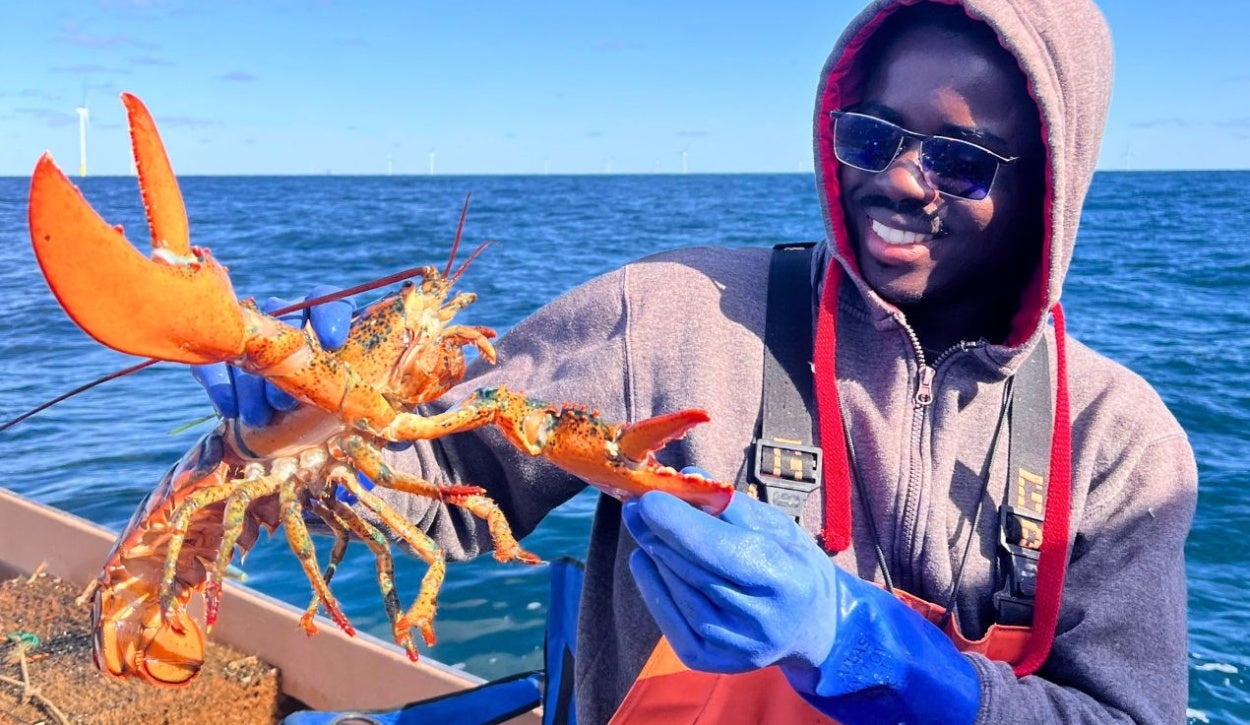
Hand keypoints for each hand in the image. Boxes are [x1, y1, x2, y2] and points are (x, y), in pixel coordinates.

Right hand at [190, 285, 353, 426]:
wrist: (282, 419)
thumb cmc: (323, 400)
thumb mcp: (338, 392)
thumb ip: (341, 385)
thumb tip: (353, 403)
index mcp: (322, 320)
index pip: (328, 301)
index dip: (331, 316)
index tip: (333, 342)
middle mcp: (287, 320)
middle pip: (283, 327)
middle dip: (285, 367)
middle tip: (286, 401)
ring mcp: (252, 334)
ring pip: (249, 347)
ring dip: (252, 385)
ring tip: (259, 416)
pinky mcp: (221, 354)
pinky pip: (214, 360)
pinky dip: (221, 385)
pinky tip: (230, 409)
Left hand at [623, 489, 979, 724]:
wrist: (828, 633)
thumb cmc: (802, 568)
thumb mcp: (780, 528)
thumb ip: (733, 508)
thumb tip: (686, 485)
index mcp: (772, 576)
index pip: (706, 546)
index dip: (668, 519)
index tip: (644, 493)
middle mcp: (748, 613)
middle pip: (681, 564)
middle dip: (655, 528)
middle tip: (640, 499)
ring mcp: (726, 641)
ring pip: (669, 586)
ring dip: (656, 552)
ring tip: (657, 527)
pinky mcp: (710, 657)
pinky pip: (666, 614)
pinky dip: (655, 584)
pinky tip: (658, 563)